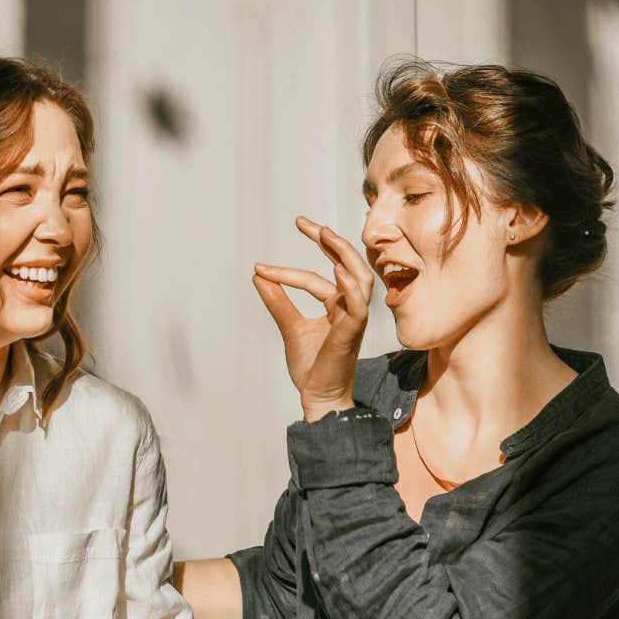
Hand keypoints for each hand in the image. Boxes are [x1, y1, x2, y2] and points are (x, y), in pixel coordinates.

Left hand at [253, 216, 374, 420]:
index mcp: (337, 307)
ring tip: (322, 233)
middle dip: (329, 241)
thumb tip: (258, 276)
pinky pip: (358, 303)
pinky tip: (334, 268)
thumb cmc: (311, 367)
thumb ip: (278, 301)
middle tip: (302, 222)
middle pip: (348, 265)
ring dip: (343, 253)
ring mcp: (354, 318)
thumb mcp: (289, 327)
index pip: (317, 278)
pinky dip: (349, 284)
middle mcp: (349, 309)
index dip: (287, 271)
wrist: (317, 396)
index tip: (259, 268)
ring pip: (360, 277)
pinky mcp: (353, 331)